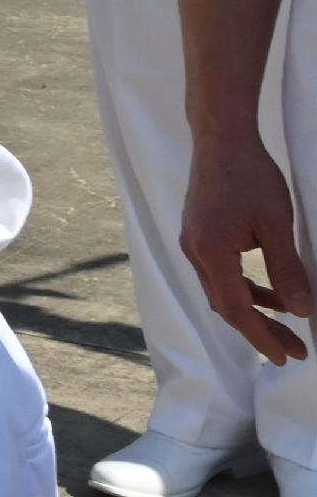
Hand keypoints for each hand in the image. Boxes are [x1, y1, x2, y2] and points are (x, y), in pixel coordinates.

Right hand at [181, 134, 313, 365]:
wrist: (221, 139)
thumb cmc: (250, 177)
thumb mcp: (276, 225)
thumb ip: (287, 270)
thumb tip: (302, 311)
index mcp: (211, 253)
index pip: (237, 309)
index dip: (262, 337)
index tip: (288, 357)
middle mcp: (195, 252)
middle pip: (226, 305)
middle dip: (261, 330)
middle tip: (294, 350)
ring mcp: (194, 243)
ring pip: (222, 290)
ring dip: (253, 310)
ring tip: (286, 323)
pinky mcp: (199, 234)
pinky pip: (220, 273)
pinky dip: (244, 288)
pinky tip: (268, 290)